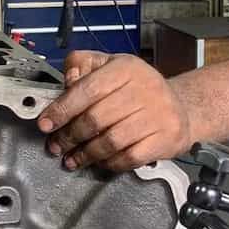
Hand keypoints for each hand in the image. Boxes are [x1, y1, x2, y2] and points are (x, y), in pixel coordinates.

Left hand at [37, 51, 193, 172]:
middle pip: (96, 118)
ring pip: (110, 141)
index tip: (46, 124)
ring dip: (86, 154)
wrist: (182, 107)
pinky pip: (128, 158)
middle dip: (70, 136)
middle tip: (56, 145)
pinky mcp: (165, 140)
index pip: (87, 89)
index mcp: (127, 68)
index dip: (62, 109)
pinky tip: (99, 162)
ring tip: (73, 158)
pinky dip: (109, 163)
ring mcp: (157, 116)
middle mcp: (145, 89)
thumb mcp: (111, 65)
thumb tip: (67, 80)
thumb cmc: (139, 88)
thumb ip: (84, 65)